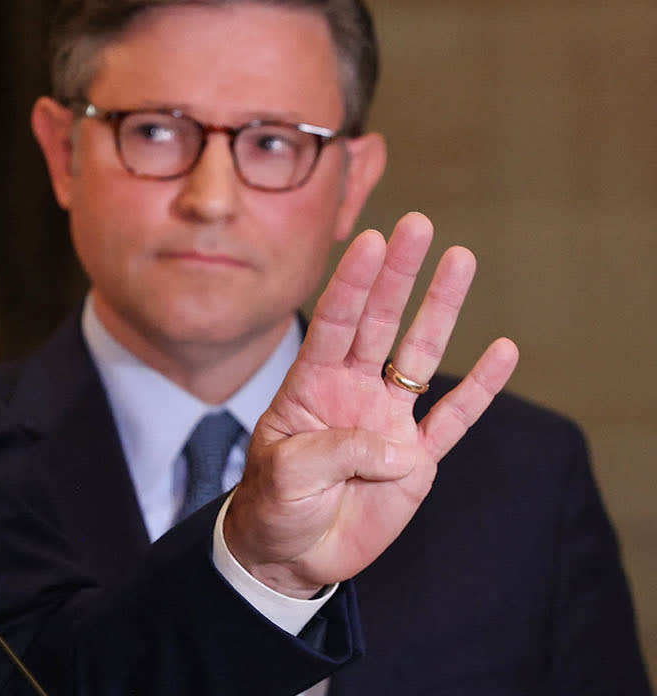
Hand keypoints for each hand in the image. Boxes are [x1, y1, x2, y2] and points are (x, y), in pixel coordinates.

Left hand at [223, 212, 519, 597]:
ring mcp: (387, 419)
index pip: (334, 321)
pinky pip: (454, 417)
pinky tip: (504, 350)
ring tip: (462, 259)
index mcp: (311, 384)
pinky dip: (481, 387)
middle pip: (380, 320)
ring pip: (421, 354)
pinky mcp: (417, 458)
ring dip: (441, 309)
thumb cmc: (274, 506)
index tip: (373, 239)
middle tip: (419, 224)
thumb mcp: (285, 476)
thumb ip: (334, 454)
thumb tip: (396, 449)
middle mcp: (352, 390)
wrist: (291, 555)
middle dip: (400, 274)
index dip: (353, 282)